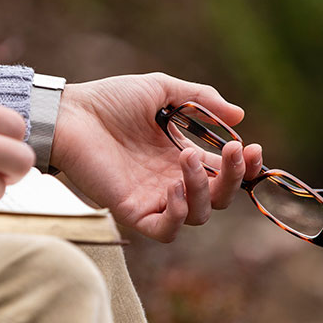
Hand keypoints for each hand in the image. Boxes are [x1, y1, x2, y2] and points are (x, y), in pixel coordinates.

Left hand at [51, 73, 263, 241]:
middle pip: (218, 199)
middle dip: (233, 178)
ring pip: (198, 216)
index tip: (252, 147)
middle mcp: (169, 181)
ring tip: (186, 158)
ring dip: (203, 189)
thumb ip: (200, 99)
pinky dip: (178, 216)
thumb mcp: (161, 91)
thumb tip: (239, 116)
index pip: (224, 173)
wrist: (71, 113)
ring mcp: (151, 198)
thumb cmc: (109, 100)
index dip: (244, 166)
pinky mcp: (130, 210)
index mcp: (179, 155)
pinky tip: (174, 187)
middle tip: (232, 150)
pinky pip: (164, 231)